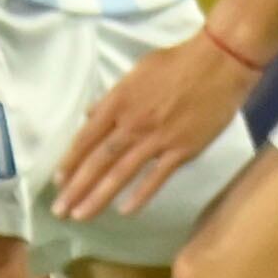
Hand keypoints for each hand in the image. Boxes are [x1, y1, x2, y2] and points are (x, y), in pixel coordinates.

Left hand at [55, 30, 256, 222]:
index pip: (87, 137)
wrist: (219, 62)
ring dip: (98, 197)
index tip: (57, 180)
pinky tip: (124, 212)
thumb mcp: (136, 72)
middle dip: (76, 187)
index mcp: (119, 102)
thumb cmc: (177, 62)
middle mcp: (132, 123)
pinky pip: (157, 177)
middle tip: (60, 210)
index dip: (70, 160)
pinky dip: (140, 195)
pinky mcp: (182, 150)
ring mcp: (157, 139)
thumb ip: (112, 97)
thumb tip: (90, 114)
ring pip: (121, 173)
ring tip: (81, 216)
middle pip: (98, 160)